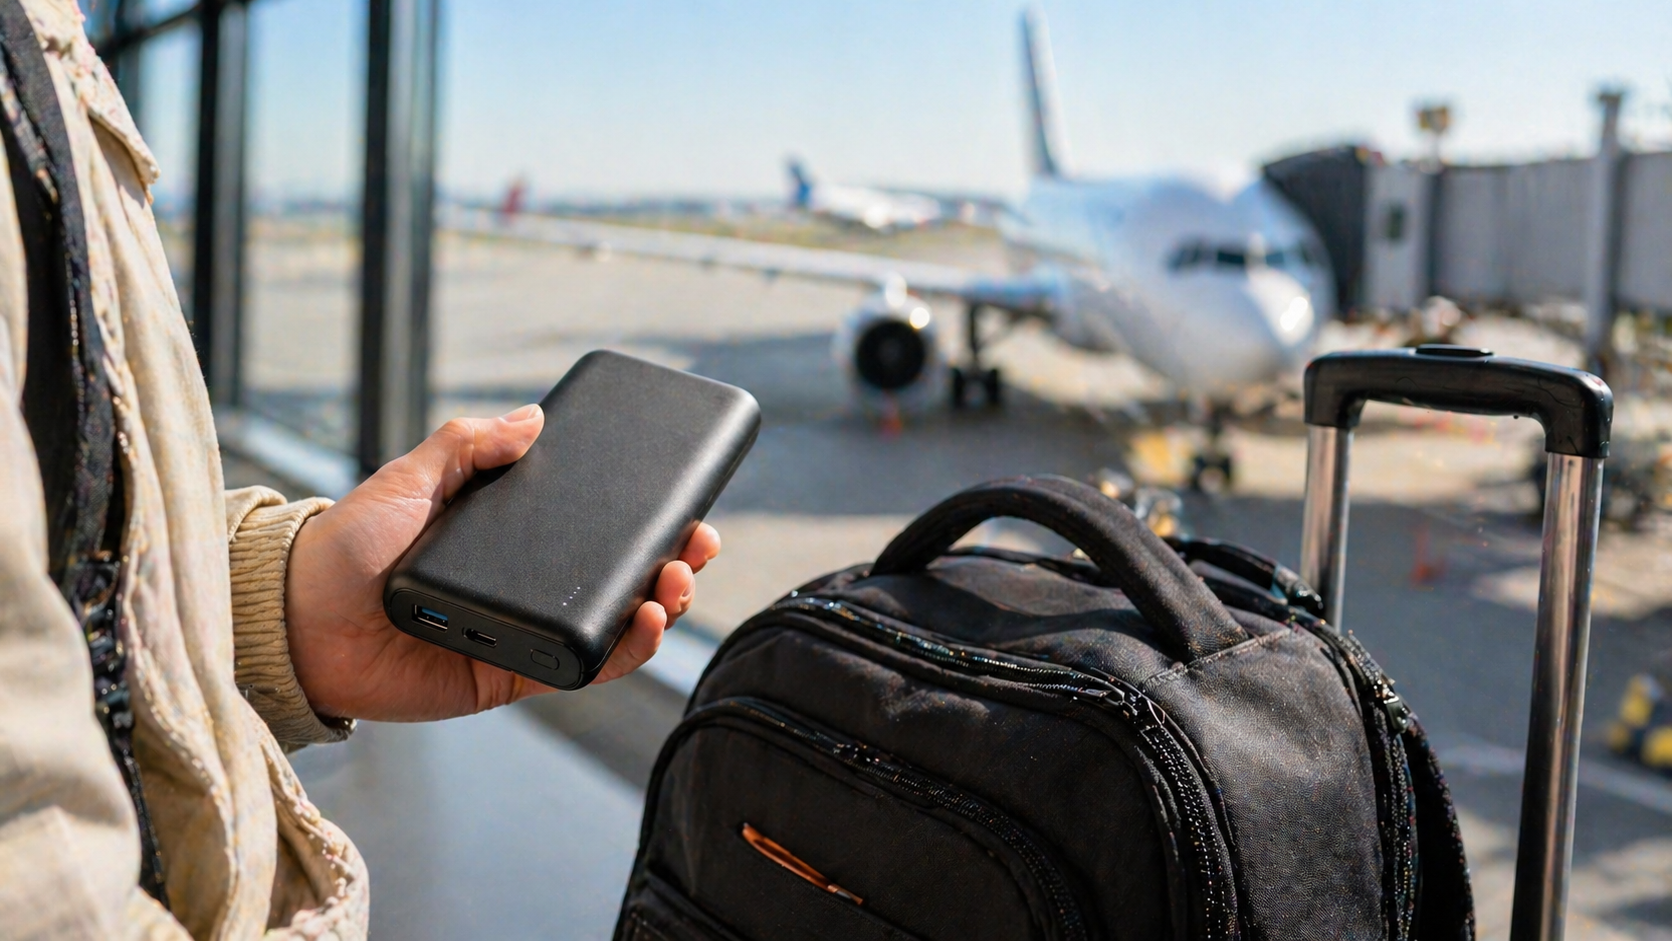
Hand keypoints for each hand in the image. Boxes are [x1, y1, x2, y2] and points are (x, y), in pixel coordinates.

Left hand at [282, 404, 720, 721]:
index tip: (683, 498)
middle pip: (618, 574)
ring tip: (675, 581)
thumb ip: (466, 444)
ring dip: (660, 603)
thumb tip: (534, 418)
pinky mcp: (514, 676)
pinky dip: (623, 650)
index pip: (593, 524)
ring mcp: (524, 631)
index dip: (643, 515)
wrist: (293, 624)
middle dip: (671, 559)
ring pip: (614, 623)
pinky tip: (644, 624)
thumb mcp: (410, 478)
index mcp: (509, 537)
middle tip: (697, 541)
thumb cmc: (343, 548)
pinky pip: (583, 668)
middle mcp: (526, 585)